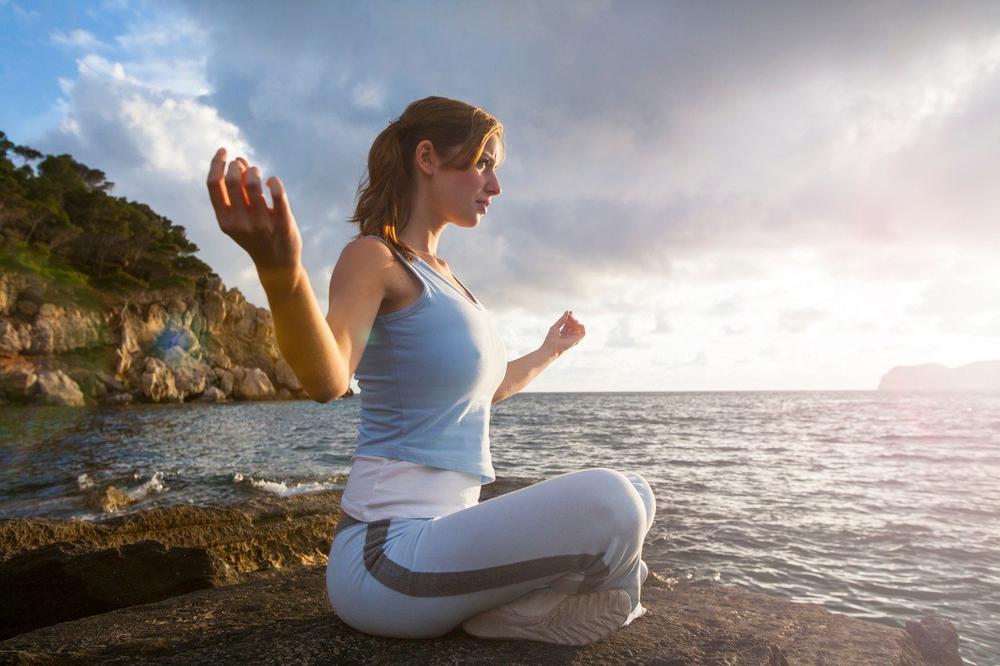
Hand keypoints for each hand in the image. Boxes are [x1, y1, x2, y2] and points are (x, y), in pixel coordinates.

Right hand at [206, 148, 302, 287]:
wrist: (277, 265)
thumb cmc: (256, 235)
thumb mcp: (240, 217)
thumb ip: (238, 190)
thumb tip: (238, 160)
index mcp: (225, 220)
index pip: (214, 185)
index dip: (216, 163)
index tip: (224, 151)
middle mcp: (240, 223)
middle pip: (233, 180)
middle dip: (238, 165)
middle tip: (244, 166)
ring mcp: (262, 224)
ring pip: (255, 183)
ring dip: (255, 170)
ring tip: (258, 173)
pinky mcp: (283, 224)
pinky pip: (278, 194)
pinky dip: (274, 181)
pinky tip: (272, 182)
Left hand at [540, 311, 585, 356]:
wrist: (551, 349)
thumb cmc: (551, 339)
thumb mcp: (556, 326)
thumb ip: (562, 320)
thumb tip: (567, 312)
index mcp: (563, 332)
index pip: (568, 323)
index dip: (570, 317)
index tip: (570, 312)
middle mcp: (568, 335)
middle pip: (573, 325)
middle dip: (573, 319)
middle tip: (571, 317)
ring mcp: (572, 338)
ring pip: (578, 328)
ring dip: (577, 323)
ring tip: (574, 321)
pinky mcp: (576, 341)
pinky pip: (583, 333)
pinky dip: (583, 328)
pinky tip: (579, 324)